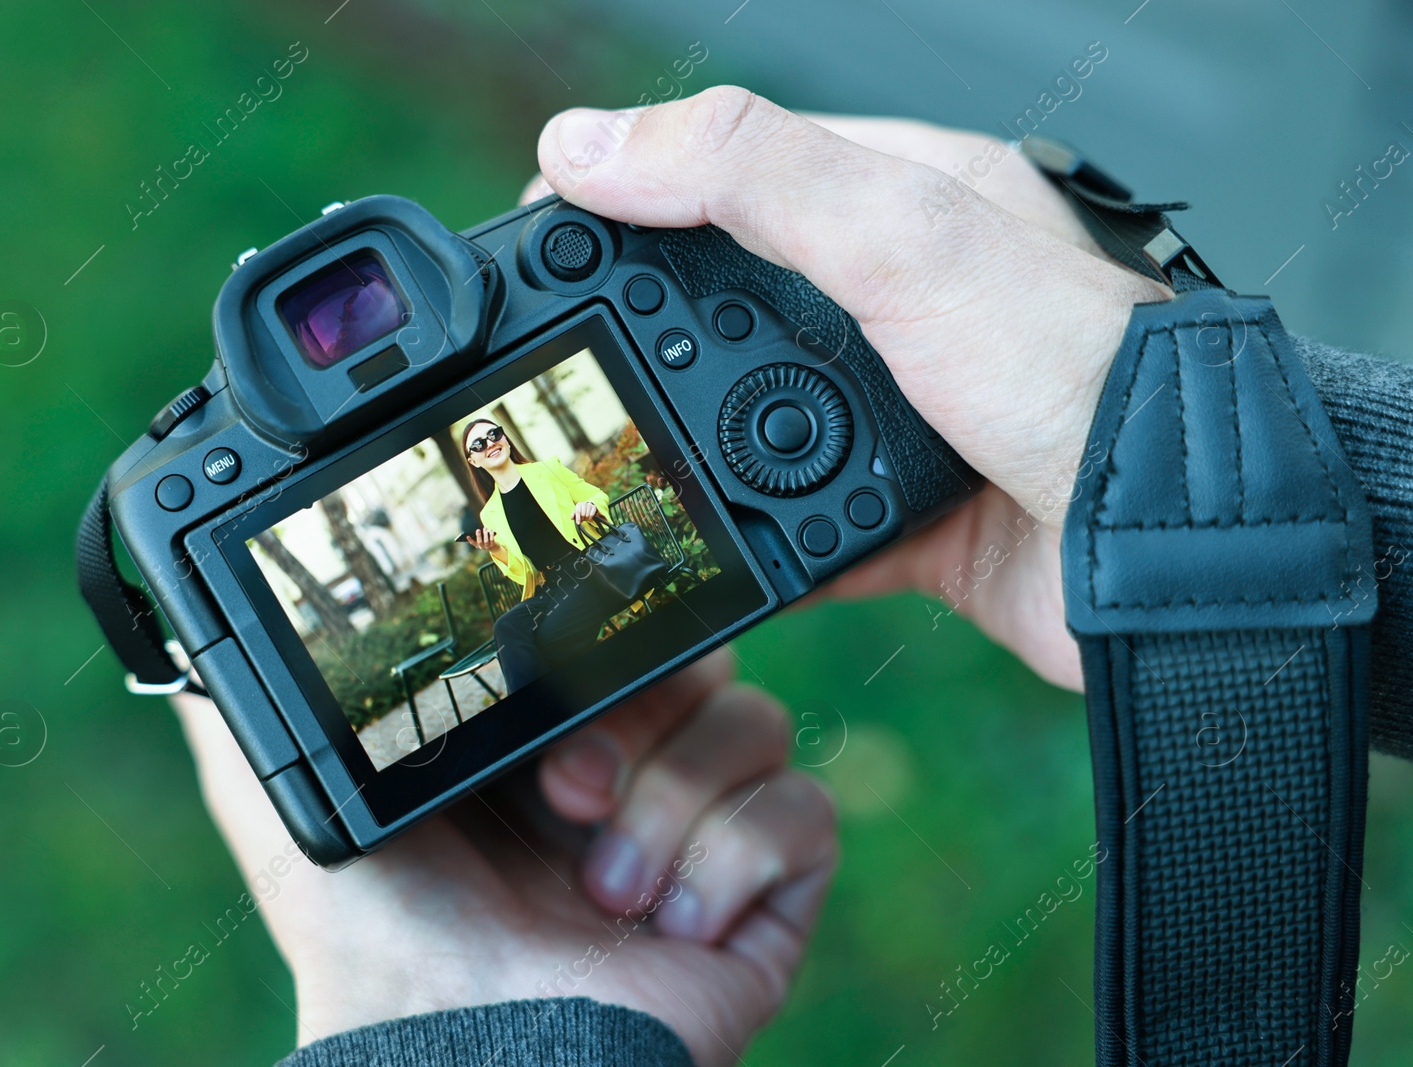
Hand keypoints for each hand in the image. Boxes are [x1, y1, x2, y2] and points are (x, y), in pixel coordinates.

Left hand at [171, 651, 835, 1065]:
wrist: (465, 1061)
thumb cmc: (378, 943)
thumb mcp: (297, 811)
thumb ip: (252, 722)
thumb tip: (188, 643)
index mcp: (545, 737)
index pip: (613, 627)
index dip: (595, 635)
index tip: (545, 673)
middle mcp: (629, 774)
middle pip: (699, 657)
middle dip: (633, 717)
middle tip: (563, 792)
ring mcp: (701, 835)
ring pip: (757, 720)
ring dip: (670, 800)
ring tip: (602, 888)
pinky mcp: (761, 897)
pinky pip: (804, 811)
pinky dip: (732, 857)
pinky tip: (666, 919)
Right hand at [464, 527, 500, 555]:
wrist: (494, 547)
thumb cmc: (485, 541)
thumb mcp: (481, 539)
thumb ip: (479, 536)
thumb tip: (477, 530)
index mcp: (477, 545)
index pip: (472, 543)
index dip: (470, 540)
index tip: (467, 536)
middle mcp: (482, 547)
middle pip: (479, 542)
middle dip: (478, 536)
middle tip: (478, 530)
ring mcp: (487, 547)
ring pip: (486, 541)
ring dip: (485, 534)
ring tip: (485, 528)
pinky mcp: (493, 545)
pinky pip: (492, 540)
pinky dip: (491, 534)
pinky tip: (491, 530)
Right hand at [531, 90, 1169, 688]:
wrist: (1177, 550)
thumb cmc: (1083, 373)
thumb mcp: (906, 238)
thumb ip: (750, 178)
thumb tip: (594, 148)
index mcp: (915, 198)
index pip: (745, 164)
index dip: (641, 184)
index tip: (551, 219)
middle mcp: (908, 299)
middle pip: (737, 296)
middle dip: (649, 324)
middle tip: (563, 350)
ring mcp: (904, 408)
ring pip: (758, 416)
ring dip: (696, 438)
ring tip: (620, 453)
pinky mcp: (905, 508)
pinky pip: (797, 521)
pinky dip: (751, 536)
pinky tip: (707, 544)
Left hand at [571, 501, 600, 524]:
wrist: (588, 507)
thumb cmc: (580, 510)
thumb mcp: (576, 512)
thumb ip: (573, 515)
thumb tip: (572, 518)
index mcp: (579, 504)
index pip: (578, 512)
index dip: (578, 518)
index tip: (578, 523)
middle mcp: (584, 503)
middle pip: (583, 514)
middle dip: (582, 519)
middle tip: (582, 519)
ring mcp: (589, 505)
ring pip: (587, 515)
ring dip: (586, 518)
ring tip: (585, 518)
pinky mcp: (594, 507)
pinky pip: (592, 515)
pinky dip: (590, 518)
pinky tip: (589, 517)